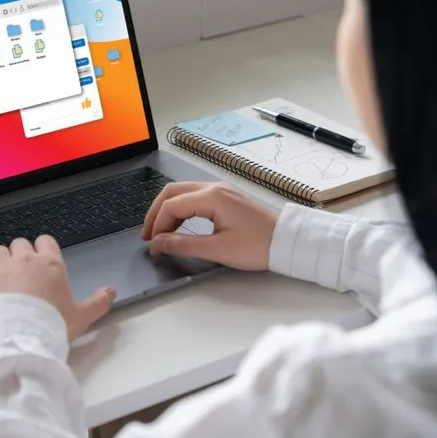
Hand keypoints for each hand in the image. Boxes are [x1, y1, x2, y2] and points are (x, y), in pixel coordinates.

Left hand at [0, 235, 116, 340]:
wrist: (22, 335)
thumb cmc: (53, 324)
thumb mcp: (81, 316)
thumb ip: (97, 302)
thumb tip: (111, 291)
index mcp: (51, 263)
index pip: (46, 241)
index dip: (43, 249)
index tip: (44, 261)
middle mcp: (25, 259)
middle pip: (20, 243)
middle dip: (21, 254)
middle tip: (24, 272)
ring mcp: (2, 268)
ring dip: (1, 261)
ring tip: (4, 277)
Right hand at [142, 182, 276, 270]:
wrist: (289, 242)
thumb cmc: (259, 245)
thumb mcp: (218, 250)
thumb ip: (183, 245)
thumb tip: (158, 243)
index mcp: (212, 197)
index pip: (171, 205)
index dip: (157, 225)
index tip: (153, 245)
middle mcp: (214, 188)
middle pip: (172, 192)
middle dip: (156, 213)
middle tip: (147, 235)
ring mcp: (221, 190)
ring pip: (182, 192)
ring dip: (167, 210)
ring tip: (160, 232)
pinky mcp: (226, 198)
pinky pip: (194, 196)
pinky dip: (181, 209)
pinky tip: (178, 224)